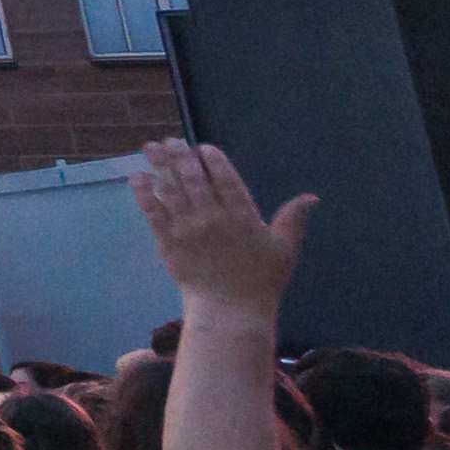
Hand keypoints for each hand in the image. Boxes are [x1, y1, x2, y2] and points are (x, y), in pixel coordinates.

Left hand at [130, 141, 308, 317]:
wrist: (230, 309)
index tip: (203, 147)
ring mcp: (187, 229)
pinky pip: (153, 212)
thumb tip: (312, 197)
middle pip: (194, 179)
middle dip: (181, 156)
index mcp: (242, 217)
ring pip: (171, 190)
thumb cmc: (261, 279)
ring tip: (150, 147)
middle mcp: (212, 218)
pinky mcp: (168, 242)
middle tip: (171, 140)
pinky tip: (137, 177)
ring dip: (159, 166)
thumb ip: (294, 219)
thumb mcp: (285, 248)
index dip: (214, 161)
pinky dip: (144, 193)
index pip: (226, 180)